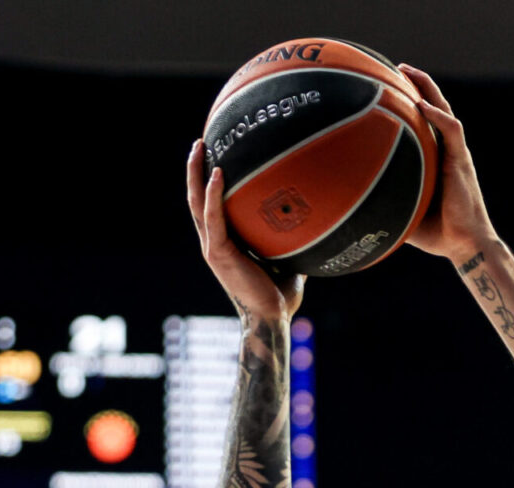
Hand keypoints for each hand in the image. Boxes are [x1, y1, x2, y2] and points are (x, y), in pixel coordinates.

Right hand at [186, 140, 304, 322]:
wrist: (271, 319)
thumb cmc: (281, 296)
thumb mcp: (289, 261)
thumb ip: (293, 242)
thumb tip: (317, 223)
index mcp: (226, 243)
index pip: (211, 206)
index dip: (208, 182)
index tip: (214, 156)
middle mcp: (214, 242)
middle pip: (197, 198)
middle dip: (196, 169)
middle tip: (201, 142)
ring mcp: (213, 247)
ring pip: (198, 203)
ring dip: (197, 174)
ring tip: (200, 147)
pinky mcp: (218, 252)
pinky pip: (213, 217)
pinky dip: (213, 195)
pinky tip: (217, 173)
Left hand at [397, 64, 500, 263]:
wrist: (464, 244)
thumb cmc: (438, 233)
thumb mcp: (404, 212)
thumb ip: (386, 200)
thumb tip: (352, 205)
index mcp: (437, 159)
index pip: (425, 124)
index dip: (412, 103)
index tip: (391, 88)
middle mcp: (447, 150)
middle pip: (435, 108)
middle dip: (418, 85)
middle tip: (397, 68)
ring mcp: (456, 154)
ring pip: (444, 110)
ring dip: (427, 89)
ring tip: (408, 72)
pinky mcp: (461, 161)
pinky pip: (452, 131)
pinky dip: (438, 116)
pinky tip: (422, 105)